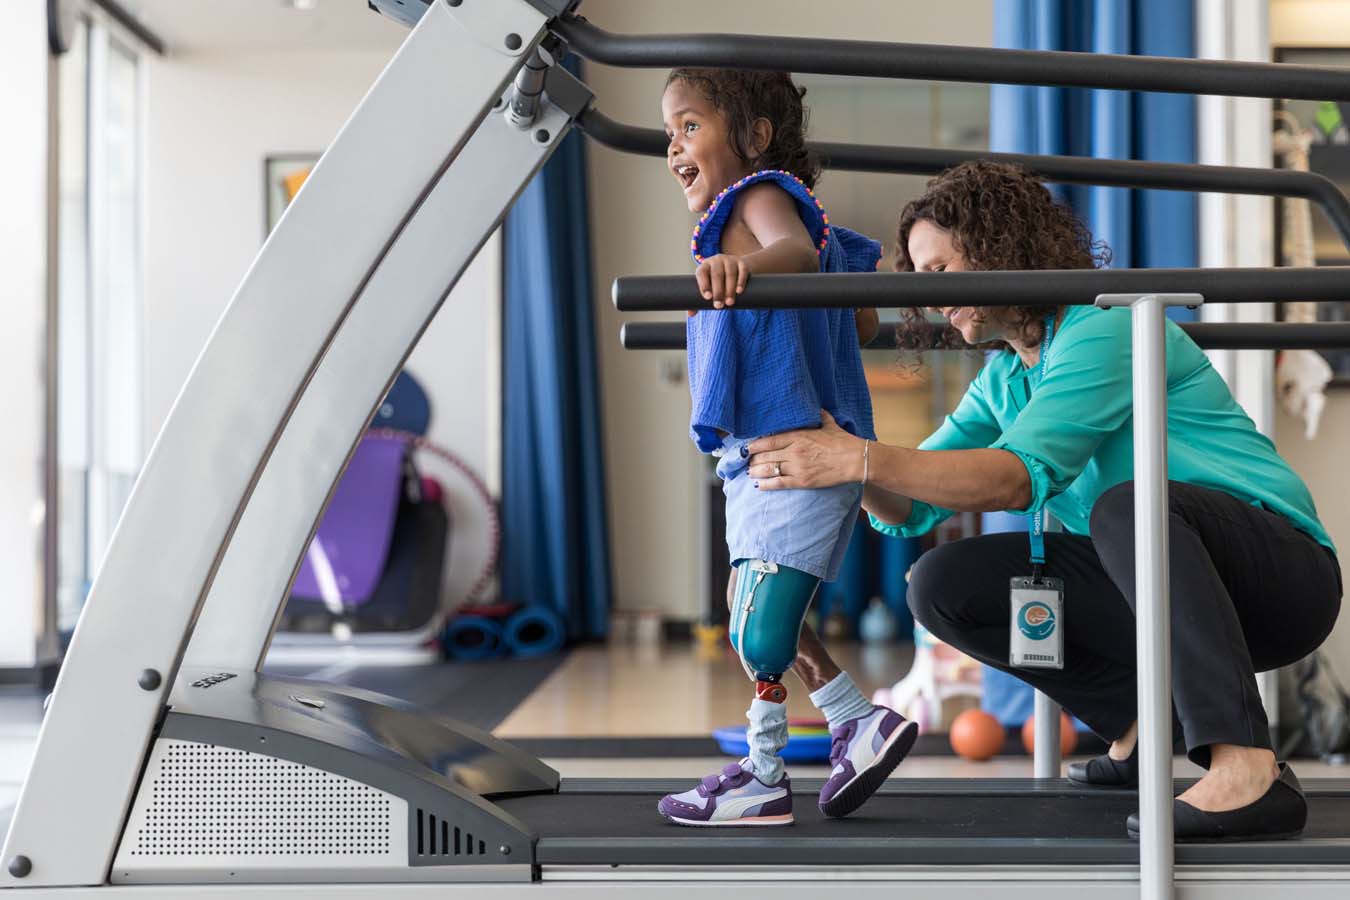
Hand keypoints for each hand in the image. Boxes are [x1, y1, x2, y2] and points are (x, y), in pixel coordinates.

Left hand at [695, 254, 749, 308]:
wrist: (737, 268)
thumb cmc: (718, 281)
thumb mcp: (709, 286)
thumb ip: (699, 299)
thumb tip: (690, 314)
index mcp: (705, 266)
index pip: (701, 273)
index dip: (704, 284)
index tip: (708, 297)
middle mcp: (716, 261)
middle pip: (716, 275)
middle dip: (718, 291)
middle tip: (718, 306)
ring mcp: (730, 260)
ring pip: (730, 274)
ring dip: (729, 289)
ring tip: (729, 303)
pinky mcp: (742, 263)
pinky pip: (742, 271)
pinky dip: (741, 282)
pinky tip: (739, 291)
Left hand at [746, 410, 863, 490]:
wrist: (856, 460)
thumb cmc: (844, 442)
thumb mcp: (830, 425)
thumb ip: (820, 417)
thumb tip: (817, 409)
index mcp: (799, 436)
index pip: (768, 440)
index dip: (754, 445)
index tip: (747, 447)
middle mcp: (794, 451)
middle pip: (765, 455)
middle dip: (753, 459)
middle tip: (747, 461)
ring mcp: (797, 467)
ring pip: (769, 469)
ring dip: (756, 471)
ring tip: (751, 472)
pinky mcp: (802, 481)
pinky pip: (779, 483)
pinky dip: (766, 485)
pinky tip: (759, 486)